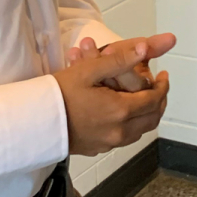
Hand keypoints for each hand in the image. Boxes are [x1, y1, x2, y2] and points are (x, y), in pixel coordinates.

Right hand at [53, 41, 170, 155]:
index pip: (154, 100)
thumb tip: (145, 49)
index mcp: (120, 111)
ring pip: (140, 130)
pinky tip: (124, 112)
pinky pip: (126, 137)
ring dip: (148, 114)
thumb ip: (120, 60)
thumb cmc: (59, 94)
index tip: (164, 75)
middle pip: (152, 119)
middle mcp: (119, 131)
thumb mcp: (88, 70)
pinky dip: (133, 124)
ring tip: (144, 97)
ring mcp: (109, 142)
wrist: (33, 122)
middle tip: (158, 86)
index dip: (163, 86)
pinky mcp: (98, 148)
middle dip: (160, 101)